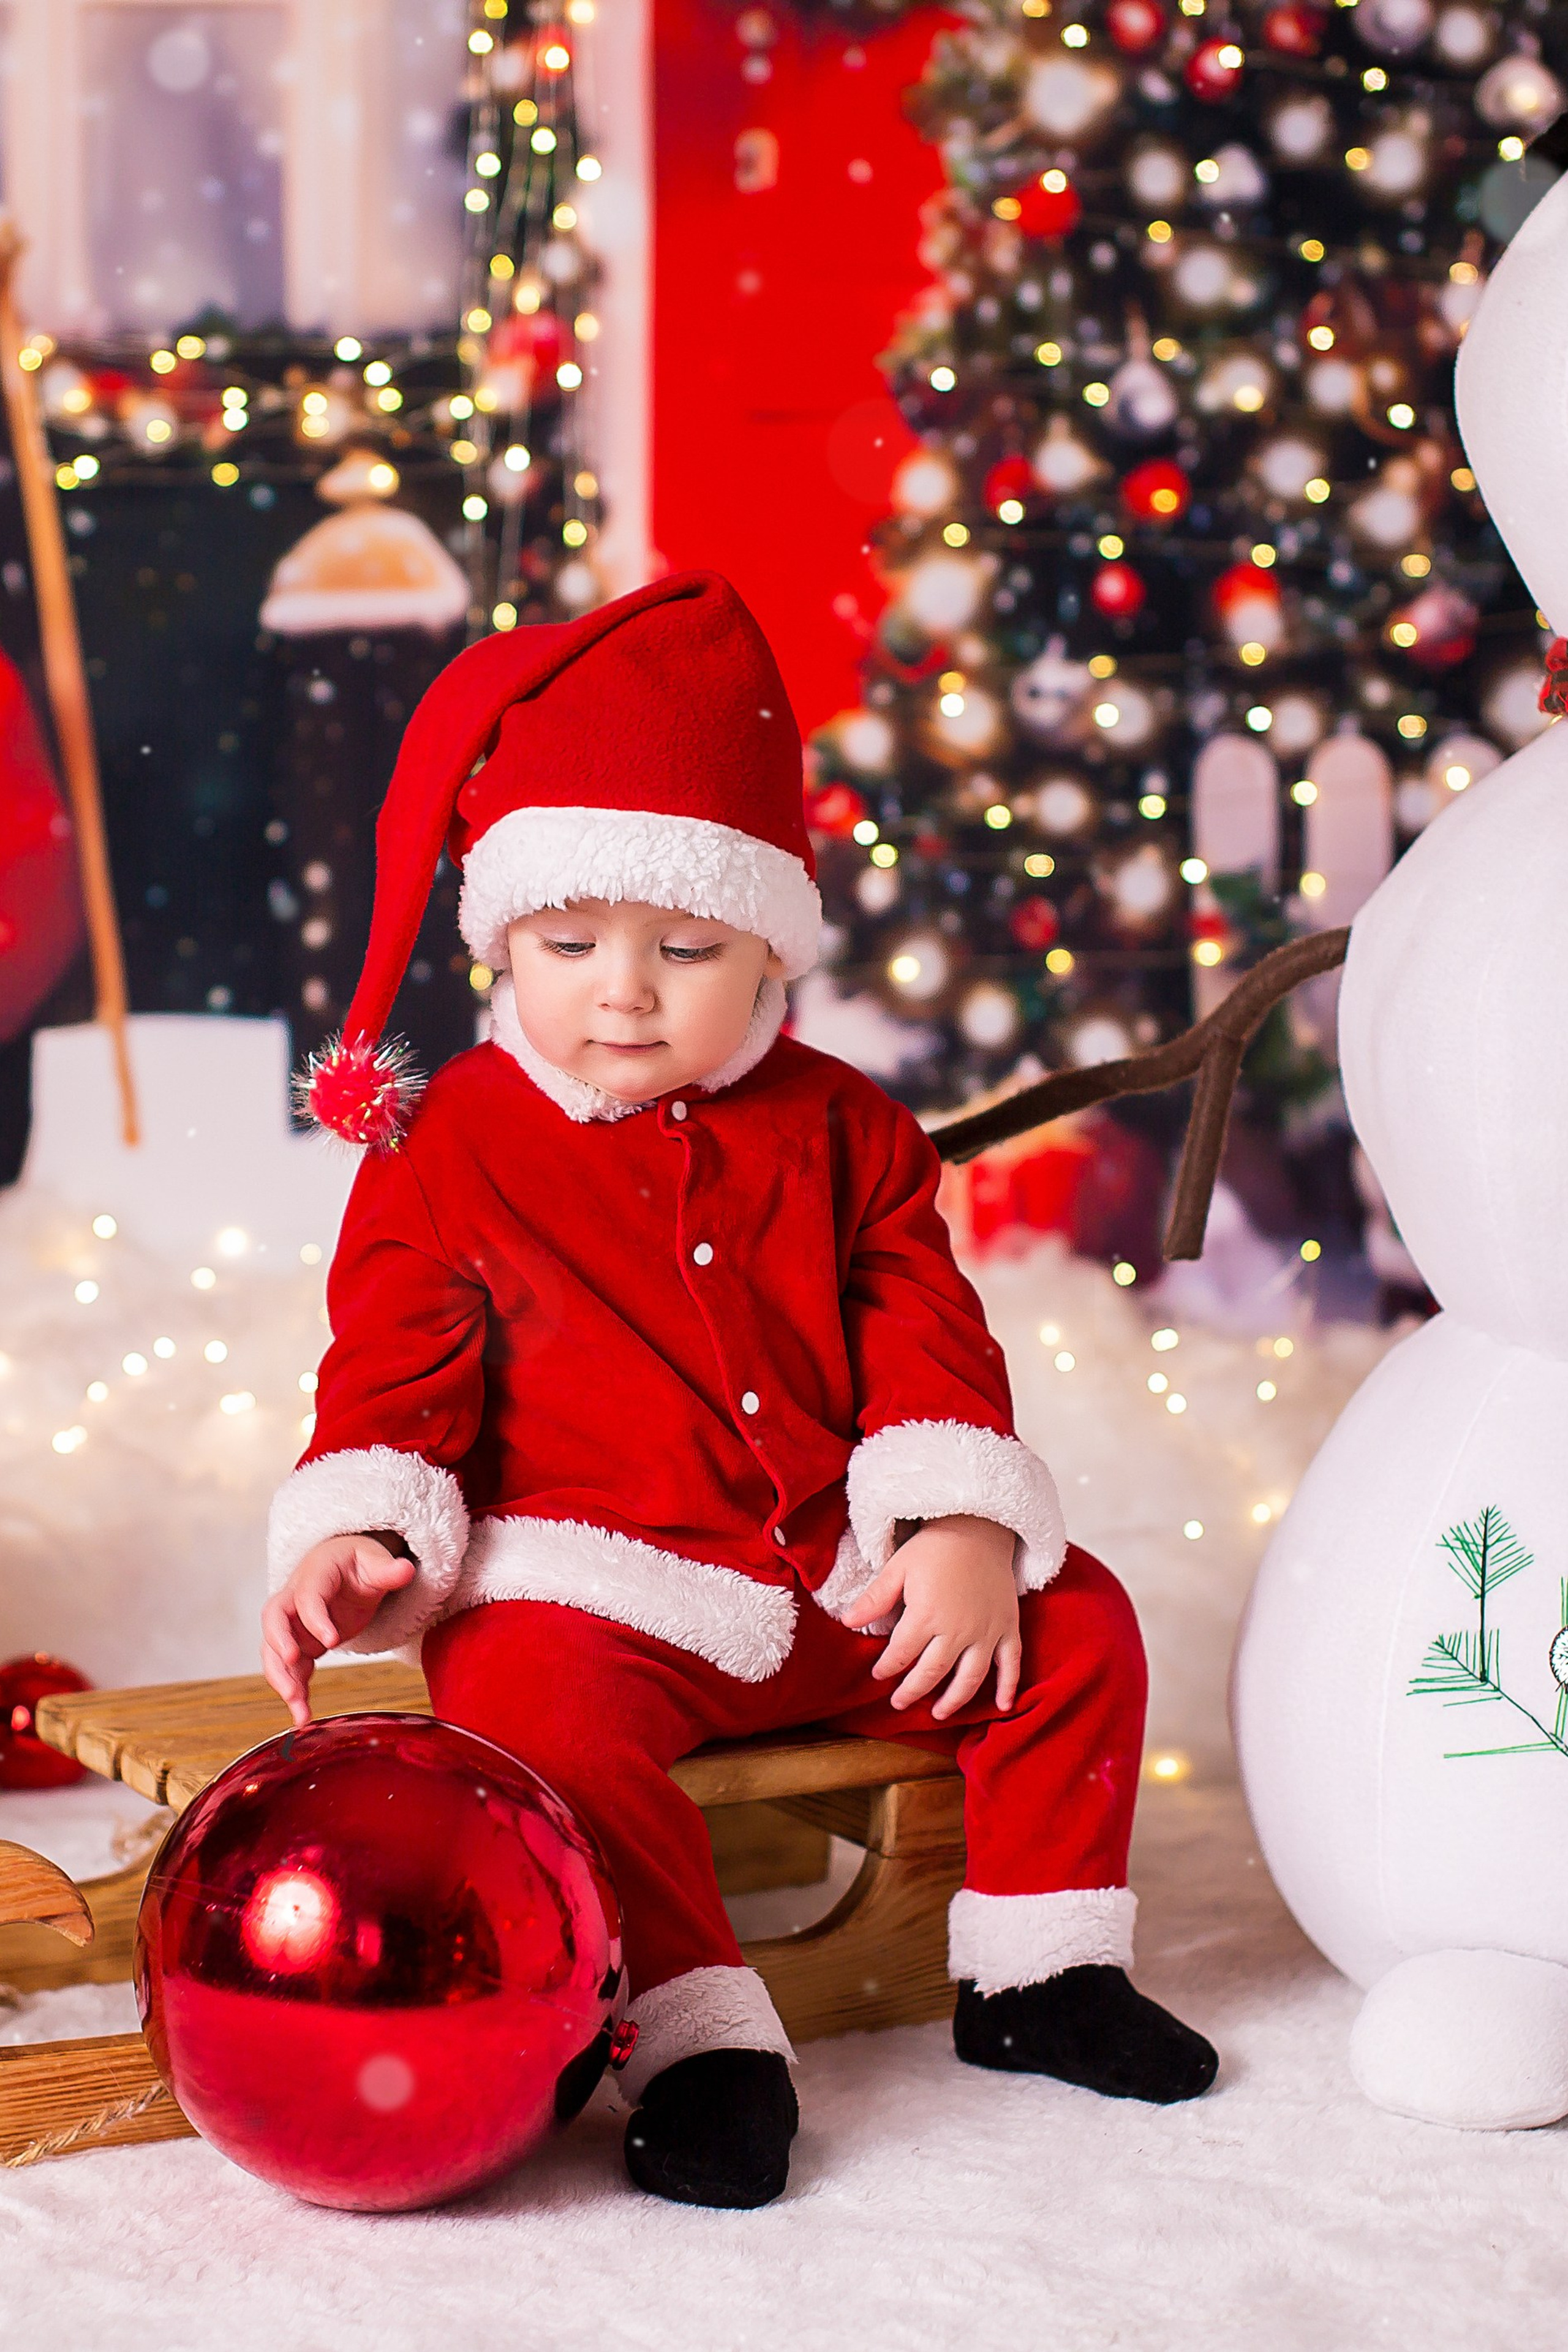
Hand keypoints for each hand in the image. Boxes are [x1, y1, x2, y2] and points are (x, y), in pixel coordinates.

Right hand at [260, 1533, 415, 1727]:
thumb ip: (388, 1570)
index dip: (315, 1618)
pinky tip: (302, 1715)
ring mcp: (293, 1624)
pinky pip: (289, 1669)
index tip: (332, 1642)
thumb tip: (406, 1569)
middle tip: (293, 1666)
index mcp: (315, 1574)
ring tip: (298, 1708)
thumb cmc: (358, 1562)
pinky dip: (294, 1690)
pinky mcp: (299, 1644)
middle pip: (274, 1620)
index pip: (308, 1595)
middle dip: (279, 1644)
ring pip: (274, 1650)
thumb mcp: (375, 1562)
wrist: (343, 1567)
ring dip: (282, 1678)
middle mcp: (295, 1598)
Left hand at [843, 1513, 1020, 1720]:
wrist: (979, 1526)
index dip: (888, 1667)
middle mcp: (957, 1630)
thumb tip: (847, 1622)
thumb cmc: (935, 1546)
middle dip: (913, 1691)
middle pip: (932, 1672)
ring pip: (970, 1677)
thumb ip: (875, 1598)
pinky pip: (1011, 1662)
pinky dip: (1008, 1686)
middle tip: (899, 1702)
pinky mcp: (1008, 1627)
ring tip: (939, 1714)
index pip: (902, 1654)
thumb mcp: (898, 1567)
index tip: (879, 1674)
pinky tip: (1002, 1706)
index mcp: (926, 1615)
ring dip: (954, 1700)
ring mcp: (986, 1631)